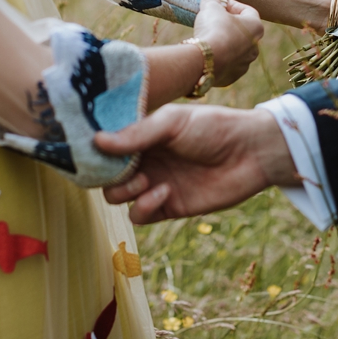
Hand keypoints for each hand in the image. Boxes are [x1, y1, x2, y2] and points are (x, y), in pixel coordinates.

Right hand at [95, 103, 297, 223]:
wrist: (251, 152)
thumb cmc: (213, 127)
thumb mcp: (172, 123)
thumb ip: (136, 134)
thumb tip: (96, 141)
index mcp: (142, 135)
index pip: (106, 145)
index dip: (94, 150)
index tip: (87, 150)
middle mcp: (145, 159)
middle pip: (106, 174)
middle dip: (107, 174)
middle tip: (123, 168)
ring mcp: (155, 183)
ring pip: (118, 197)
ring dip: (123, 191)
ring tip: (145, 179)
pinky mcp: (169, 206)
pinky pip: (140, 215)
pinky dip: (144, 207)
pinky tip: (163, 191)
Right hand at [192, 0, 263, 86]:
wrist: (206, 61)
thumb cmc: (214, 29)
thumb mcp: (211, 8)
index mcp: (255, 26)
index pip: (247, 10)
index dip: (232, 5)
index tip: (219, 3)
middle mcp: (255, 46)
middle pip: (243, 31)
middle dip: (229, 24)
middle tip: (213, 20)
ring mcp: (245, 64)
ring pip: (236, 49)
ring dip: (225, 43)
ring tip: (209, 37)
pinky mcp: (233, 76)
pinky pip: (227, 64)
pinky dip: (220, 58)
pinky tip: (208, 54)